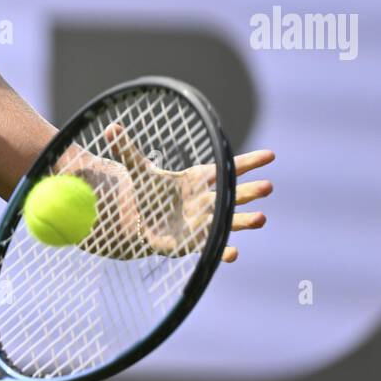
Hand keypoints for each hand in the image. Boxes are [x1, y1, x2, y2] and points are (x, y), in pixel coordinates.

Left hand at [103, 123, 273, 262]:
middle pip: (231, 195)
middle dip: (250, 191)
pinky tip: (233, 253)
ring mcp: (203, 222)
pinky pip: (210, 247)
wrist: (139, 220)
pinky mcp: (193, 243)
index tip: (271, 155)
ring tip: (261, 219)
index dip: (248, 162)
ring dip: (244, 221)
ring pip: (227, 221)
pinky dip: (222, 250)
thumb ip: (126, 150)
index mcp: (198, 179)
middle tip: (268, 186)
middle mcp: (206, 200)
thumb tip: (110, 127)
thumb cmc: (147, 191)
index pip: (226, 168)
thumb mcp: (137, 170)